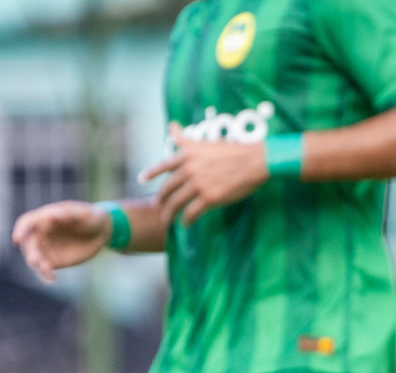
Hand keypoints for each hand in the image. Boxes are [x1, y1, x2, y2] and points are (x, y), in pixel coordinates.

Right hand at [11, 200, 111, 282]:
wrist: (101, 232)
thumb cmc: (90, 217)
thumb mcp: (83, 214)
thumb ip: (68, 214)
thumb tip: (52, 214)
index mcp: (44, 218)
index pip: (27, 223)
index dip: (19, 230)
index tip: (16, 239)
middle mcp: (42, 233)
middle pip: (29, 243)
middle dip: (31, 252)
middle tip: (35, 260)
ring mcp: (47, 247)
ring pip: (36, 257)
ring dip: (37, 264)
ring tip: (45, 269)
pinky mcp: (54, 260)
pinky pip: (46, 267)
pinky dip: (46, 273)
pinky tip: (51, 278)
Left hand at [140, 123, 269, 225]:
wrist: (253, 161)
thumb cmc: (234, 151)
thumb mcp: (205, 142)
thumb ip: (186, 139)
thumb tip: (172, 126)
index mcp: (186, 154)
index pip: (163, 165)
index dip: (150, 173)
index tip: (142, 180)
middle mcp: (188, 169)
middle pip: (168, 188)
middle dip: (161, 198)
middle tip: (158, 205)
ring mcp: (198, 184)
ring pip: (177, 203)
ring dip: (170, 213)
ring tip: (168, 220)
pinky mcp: (209, 198)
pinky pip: (192, 213)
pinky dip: (186, 220)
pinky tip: (186, 224)